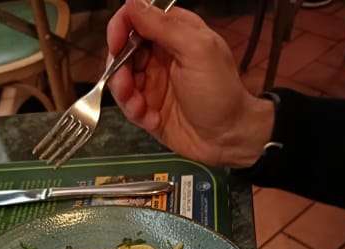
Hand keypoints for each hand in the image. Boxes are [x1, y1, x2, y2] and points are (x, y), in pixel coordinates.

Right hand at [106, 0, 273, 167]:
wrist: (228, 138)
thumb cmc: (222, 94)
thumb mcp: (198, 51)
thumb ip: (165, 26)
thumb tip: (133, 3)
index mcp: (175, 34)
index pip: (137, 19)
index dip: (121, 27)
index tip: (116, 43)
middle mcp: (160, 57)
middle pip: (122, 52)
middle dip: (118, 69)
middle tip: (126, 84)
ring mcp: (153, 84)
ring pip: (121, 81)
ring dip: (125, 95)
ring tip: (139, 107)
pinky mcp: (149, 109)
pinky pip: (129, 107)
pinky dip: (136, 114)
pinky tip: (153, 120)